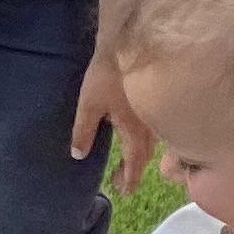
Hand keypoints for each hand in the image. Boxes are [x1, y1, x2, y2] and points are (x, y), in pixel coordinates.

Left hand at [71, 51, 151, 195]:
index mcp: (134, 129)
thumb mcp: (89, 104)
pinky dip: (145, 138)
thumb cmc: (107, 74)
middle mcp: (150, 125)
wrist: (130, 41)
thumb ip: (84, 131)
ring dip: (140, 155)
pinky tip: (137, 132)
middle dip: (134, 169)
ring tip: (128, 160)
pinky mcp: (155, 98)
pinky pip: (155, 127)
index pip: (134, 162)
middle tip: (121, 181)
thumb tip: (78, 155)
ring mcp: (155, 111)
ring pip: (152, 141)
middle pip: (145, 154)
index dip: (129, 178)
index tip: (124, 192)